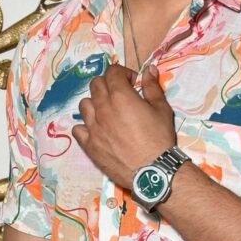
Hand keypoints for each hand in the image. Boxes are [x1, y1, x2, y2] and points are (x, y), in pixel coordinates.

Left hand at [71, 62, 175, 191]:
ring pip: (84, 104)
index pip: (112, 71)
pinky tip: (96, 130)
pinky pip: (78, 129)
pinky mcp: (89, 145)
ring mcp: (93, 127)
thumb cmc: (160, 138)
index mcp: (120, 96)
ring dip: (94, 103)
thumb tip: (149, 70)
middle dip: (108, 84)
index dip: (123, 74)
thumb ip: (153, 87)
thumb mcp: (162, 109)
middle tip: (120, 95)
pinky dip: (85, 126)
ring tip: (106, 112)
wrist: (152, 170)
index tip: (132, 83)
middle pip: (95, 84)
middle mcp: (102, 108)